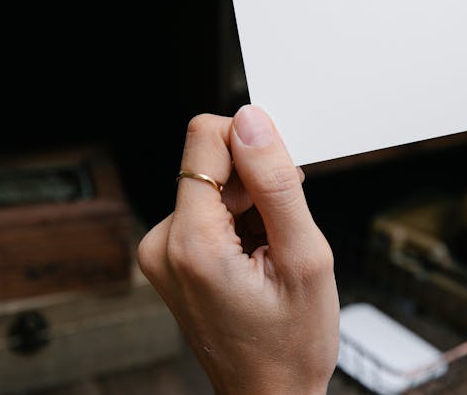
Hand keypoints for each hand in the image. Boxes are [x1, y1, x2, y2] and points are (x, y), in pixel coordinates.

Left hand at [138, 106, 338, 394]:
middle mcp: (162, 243)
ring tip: (270, 254)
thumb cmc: (290, 344)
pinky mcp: (170, 257)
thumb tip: (253, 121)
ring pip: (212, 185)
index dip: (252, 148)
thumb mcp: (304, 258)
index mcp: (191, 243)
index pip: (205, 139)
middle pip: (209, 163)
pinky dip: (237, 222)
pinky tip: (256, 257)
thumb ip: (276, 183)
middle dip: (255, 185)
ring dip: (250, 207)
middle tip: (283, 233)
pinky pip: (206, 209)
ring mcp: (162, 252)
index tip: (281, 184)